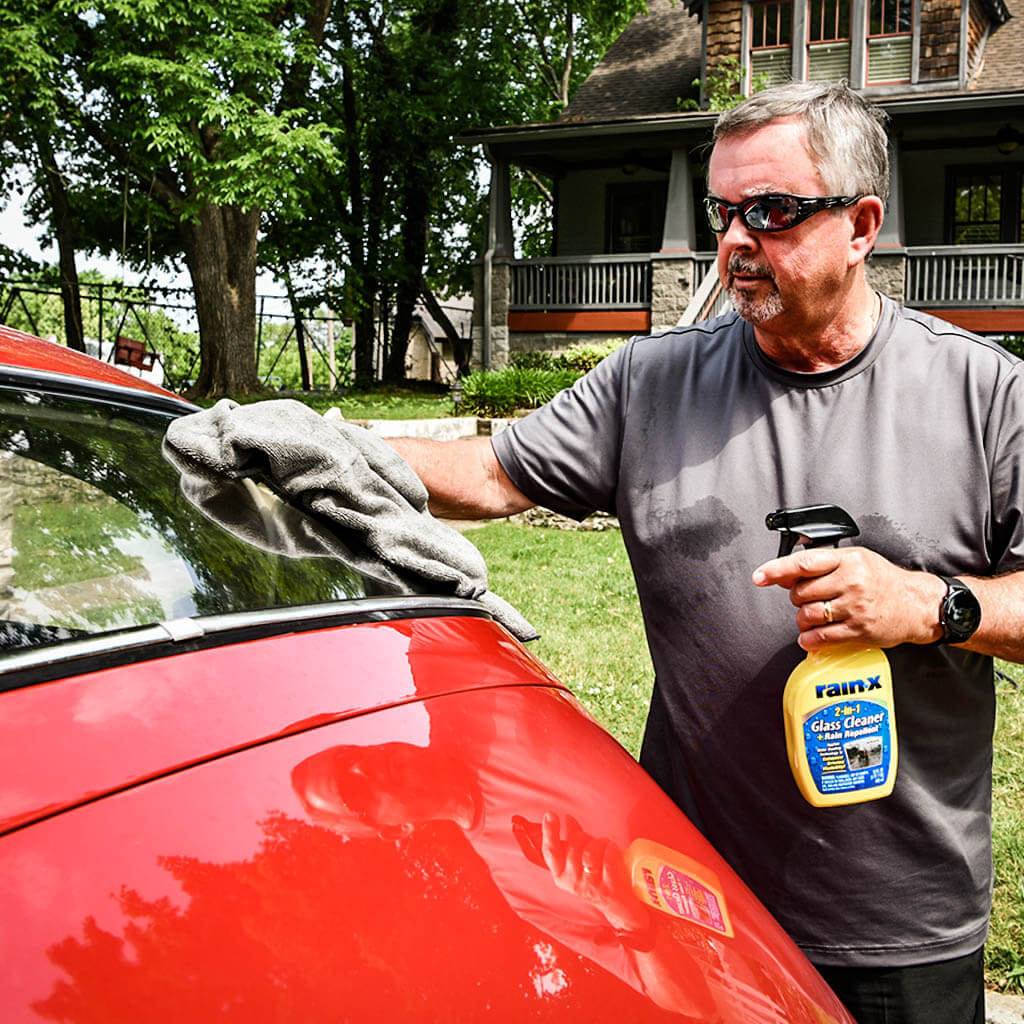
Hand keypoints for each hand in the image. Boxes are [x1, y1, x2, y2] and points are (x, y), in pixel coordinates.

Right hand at [539, 812, 646, 931]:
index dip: (549, 832)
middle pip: (573, 848)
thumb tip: (568, 819)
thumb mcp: (580, 860)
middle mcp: (572, 883)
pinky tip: (612, 848)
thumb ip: (573, 840)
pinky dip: (611, 849)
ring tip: (605, 843)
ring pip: (589, 854)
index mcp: (560, 875)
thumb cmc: (596, 876)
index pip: (550, 852)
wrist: (617, 905)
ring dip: (599, 842)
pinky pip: (608, 861)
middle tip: (592, 839)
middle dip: (584, 836)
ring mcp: (590, 887)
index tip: (550, 814)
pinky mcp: (608, 889)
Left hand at [752, 546, 943, 650]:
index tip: (760, 576)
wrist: (916, 604)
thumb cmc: (883, 580)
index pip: (804, 563)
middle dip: (796, 598)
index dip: (777, 570)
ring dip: (803, 620)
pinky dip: (810, 639)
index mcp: (849, 560)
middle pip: (801, 592)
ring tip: (811, 617)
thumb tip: (786, 573)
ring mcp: (856, 607)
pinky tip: (810, 637)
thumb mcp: (856, 560)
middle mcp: (852, 581)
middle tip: (807, 599)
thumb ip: (823, 564)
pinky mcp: (860, 630)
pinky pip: (822, 637)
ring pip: (808, 615)